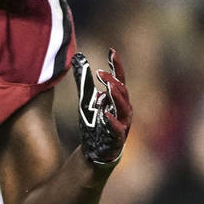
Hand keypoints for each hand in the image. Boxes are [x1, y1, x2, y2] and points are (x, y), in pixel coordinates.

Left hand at [72, 48, 131, 166]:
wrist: (94, 152)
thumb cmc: (94, 123)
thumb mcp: (86, 99)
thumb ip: (84, 80)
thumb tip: (79, 58)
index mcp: (117, 99)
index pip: (120, 79)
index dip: (117, 65)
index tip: (111, 51)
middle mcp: (123, 110)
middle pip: (123, 92)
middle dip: (113, 81)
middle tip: (99, 73)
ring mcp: (122, 124)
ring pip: (125, 109)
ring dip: (117, 97)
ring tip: (108, 87)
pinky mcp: (117, 139)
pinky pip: (118, 130)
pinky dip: (113, 122)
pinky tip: (105, 114)